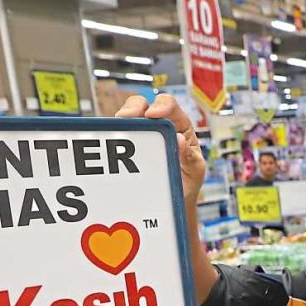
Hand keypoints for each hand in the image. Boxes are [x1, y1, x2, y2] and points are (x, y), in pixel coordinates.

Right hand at [116, 94, 206, 213]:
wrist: (173, 200)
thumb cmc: (187, 182)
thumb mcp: (194, 170)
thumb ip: (189, 156)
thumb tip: (179, 139)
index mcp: (179, 125)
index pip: (169, 105)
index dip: (161, 105)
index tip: (154, 114)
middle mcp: (157, 126)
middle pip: (141, 104)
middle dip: (133, 107)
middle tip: (128, 117)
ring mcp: (140, 136)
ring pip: (126, 118)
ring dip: (121, 120)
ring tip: (119, 127)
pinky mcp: (125, 148)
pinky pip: (116, 137)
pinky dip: (112, 137)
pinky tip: (110, 143)